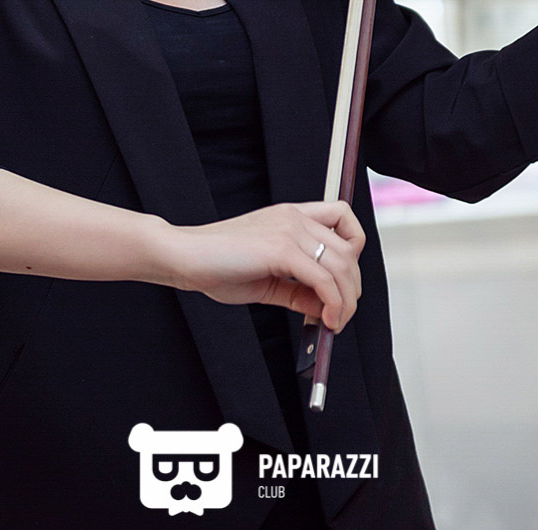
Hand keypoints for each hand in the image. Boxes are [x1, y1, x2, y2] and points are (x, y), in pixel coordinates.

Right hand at [161, 200, 365, 331]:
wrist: (184, 257)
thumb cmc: (217, 266)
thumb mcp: (267, 279)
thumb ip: (298, 289)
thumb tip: (326, 307)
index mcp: (291, 216)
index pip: (343, 217)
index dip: (353, 248)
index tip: (344, 279)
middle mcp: (295, 217)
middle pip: (349, 248)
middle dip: (352, 287)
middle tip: (342, 314)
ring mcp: (289, 230)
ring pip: (342, 266)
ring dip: (346, 301)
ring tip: (335, 322)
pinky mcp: (282, 249)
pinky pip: (324, 280)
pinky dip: (333, 304)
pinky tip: (325, 321)